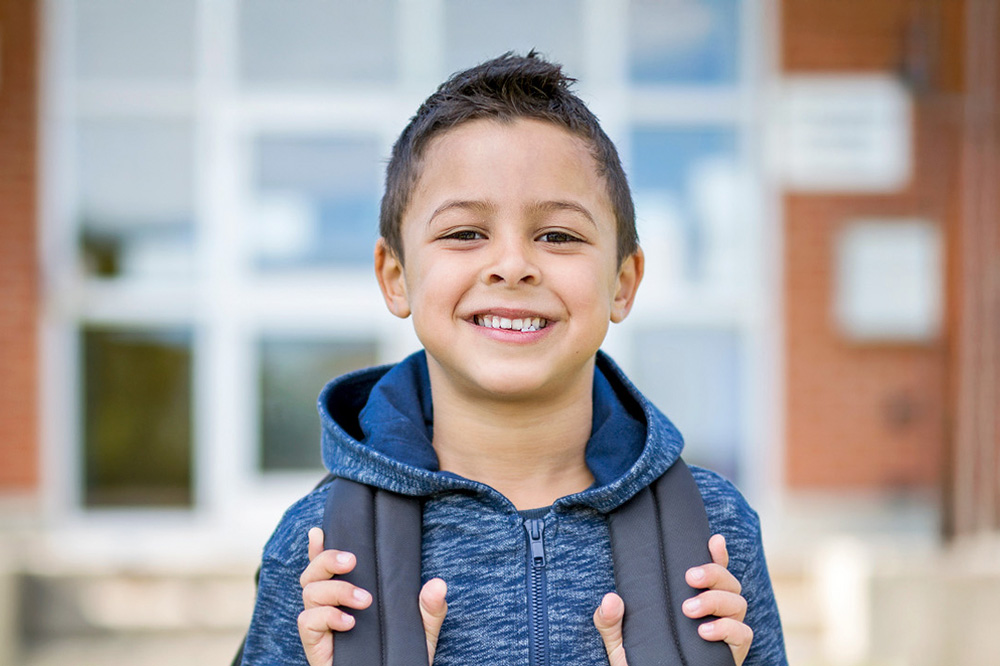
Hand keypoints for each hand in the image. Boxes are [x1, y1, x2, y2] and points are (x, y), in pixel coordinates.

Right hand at [297, 527, 447, 665]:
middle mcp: (329, 606)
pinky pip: (307, 621)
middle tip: (351, 560)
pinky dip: (326, 616)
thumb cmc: (401, 655)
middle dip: (327, 559)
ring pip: (309, 592)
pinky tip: (349, 622)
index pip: (326, 567)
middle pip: (312, 572)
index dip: (318, 548)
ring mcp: (320, 625)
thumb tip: (438, 584)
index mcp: (347, 595)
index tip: (320, 532)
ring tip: (364, 601)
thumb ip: (430, 608)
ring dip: (336, 590)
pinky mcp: (315, 644)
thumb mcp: (421, 630)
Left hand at [593, 534, 752, 665]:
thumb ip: (611, 621)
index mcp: (693, 601)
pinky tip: (704, 631)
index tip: (713, 540)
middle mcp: (715, 614)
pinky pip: (743, 634)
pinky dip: (727, 628)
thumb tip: (611, 599)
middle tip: (689, 577)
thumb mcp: (620, 642)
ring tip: (689, 609)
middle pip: (729, 582)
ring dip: (715, 600)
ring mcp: (725, 634)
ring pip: (739, 603)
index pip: (713, 573)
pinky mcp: (731, 655)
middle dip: (713, 573)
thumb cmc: (642, 661)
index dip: (718, 554)